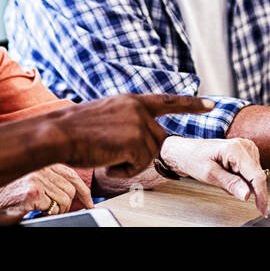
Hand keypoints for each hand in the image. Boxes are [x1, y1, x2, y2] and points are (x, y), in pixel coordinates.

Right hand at [0, 164, 92, 216]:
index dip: (83, 191)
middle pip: (70, 188)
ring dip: (57, 211)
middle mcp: (39, 164)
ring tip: (41, 212)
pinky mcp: (32, 192)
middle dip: (68, 205)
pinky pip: (54, 208)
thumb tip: (71, 192)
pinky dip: (48, 215)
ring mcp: (36, 177)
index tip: (89, 203)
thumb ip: (45, 178)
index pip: (71, 173)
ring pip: (65, 200)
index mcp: (38, 158)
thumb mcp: (24, 179)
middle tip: (56, 212)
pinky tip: (33, 213)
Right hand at [49, 94, 215, 178]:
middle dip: (141, 154)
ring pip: (148, 155)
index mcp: (131, 100)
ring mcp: (139, 124)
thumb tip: (141, 137)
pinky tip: (106, 161)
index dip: (191, 104)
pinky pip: (139, 166)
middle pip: (158, 140)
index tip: (211, 104)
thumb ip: (127, 120)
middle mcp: (139, 109)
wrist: (58, 133)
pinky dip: (123, 170)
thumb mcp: (106, 114)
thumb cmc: (74, 129)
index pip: (168, 101)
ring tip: (104, 154)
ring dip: (128, 163)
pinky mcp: (136, 141)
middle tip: (111, 153)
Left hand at [160, 136, 268, 216]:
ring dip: (241, 183)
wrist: (188, 152)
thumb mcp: (209, 175)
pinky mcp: (246, 153)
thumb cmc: (194, 158)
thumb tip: (247, 194)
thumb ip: (230, 184)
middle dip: (244, 187)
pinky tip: (227, 173)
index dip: (261, 195)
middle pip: (256, 176)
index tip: (262, 209)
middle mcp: (244, 146)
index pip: (256, 176)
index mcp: (235, 149)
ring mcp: (246, 148)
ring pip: (254, 176)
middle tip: (224, 183)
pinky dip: (240, 178)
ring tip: (223, 175)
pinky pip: (250, 172)